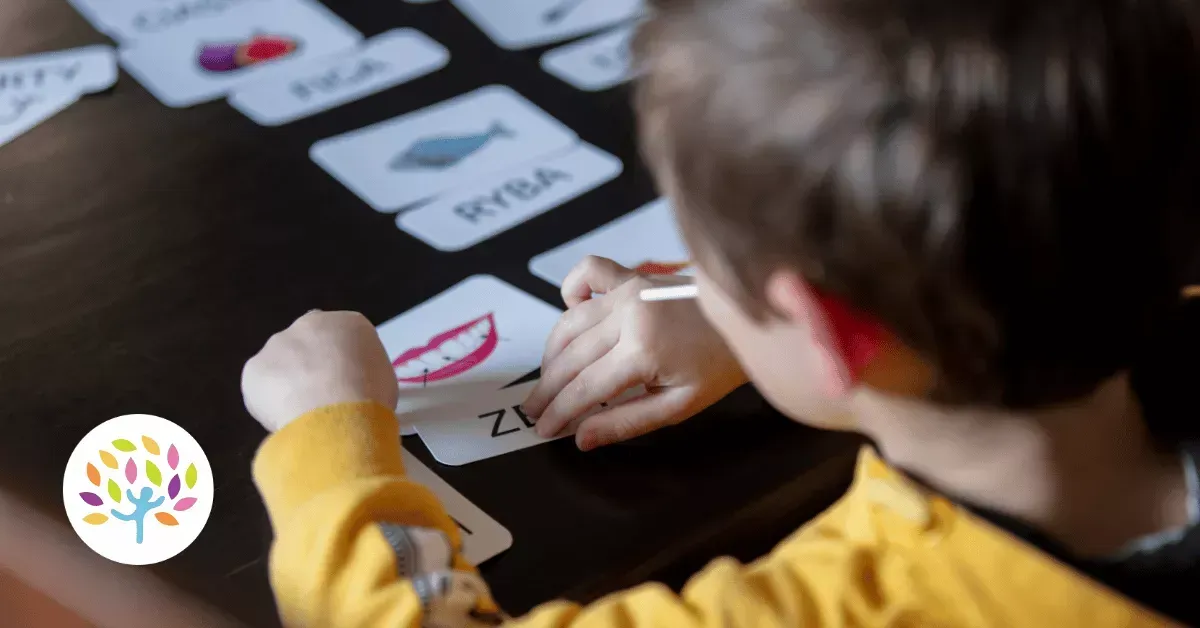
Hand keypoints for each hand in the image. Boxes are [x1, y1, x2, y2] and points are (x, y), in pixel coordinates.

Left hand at [242, 310, 398, 432]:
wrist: (337, 413)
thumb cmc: (370, 396)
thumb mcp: (383, 377)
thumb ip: (362, 370)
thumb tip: (349, 382)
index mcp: (349, 323)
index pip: (343, 337)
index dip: (342, 362)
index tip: (346, 384)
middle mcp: (309, 323)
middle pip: (307, 343)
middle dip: (310, 366)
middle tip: (320, 398)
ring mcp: (278, 343)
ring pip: (281, 364)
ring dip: (287, 383)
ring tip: (302, 415)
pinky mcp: (254, 368)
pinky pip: (261, 387)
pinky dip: (269, 403)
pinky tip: (285, 421)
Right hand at [523, 256, 746, 450]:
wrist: (749, 317)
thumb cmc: (720, 364)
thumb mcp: (679, 405)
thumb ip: (627, 421)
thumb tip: (582, 438)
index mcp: (643, 351)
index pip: (585, 389)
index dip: (559, 412)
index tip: (542, 429)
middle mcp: (629, 315)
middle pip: (570, 358)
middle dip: (547, 389)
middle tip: (533, 410)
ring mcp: (628, 290)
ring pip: (569, 322)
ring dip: (551, 352)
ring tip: (546, 378)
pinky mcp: (632, 275)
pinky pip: (588, 272)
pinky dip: (571, 290)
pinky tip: (570, 312)